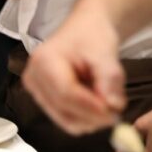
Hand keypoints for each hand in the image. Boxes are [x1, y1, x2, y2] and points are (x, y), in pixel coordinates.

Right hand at [23, 7, 126, 133]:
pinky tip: (97, 102)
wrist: (84, 31)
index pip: (65, 93)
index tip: (114, 113)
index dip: (90, 108)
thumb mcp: (105, 53)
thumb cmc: (92, 36)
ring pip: (66, 120)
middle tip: (118, 112)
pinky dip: (86, 117)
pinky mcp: (44, 101)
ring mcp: (36, 93)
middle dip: (93, 117)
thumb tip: (112, 107)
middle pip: (64, 111)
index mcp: (44, 61)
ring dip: (92, 119)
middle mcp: (34, 79)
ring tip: (108, 100)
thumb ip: (109, 80)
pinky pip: (67, 119)